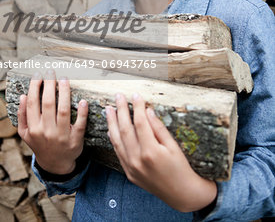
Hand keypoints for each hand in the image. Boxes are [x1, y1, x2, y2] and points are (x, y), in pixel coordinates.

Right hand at [18, 70, 87, 174]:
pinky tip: (82, 101)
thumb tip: (23, 96)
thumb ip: (22, 115)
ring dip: (65, 93)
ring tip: (64, 79)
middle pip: (48, 103)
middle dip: (49, 84)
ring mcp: (62, 136)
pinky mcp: (76, 139)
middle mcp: (47, 131)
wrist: (55, 164)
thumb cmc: (40, 143)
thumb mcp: (25, 133)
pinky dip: (82, 112)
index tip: (38, 74)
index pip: (33, 103)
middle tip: (51, 71)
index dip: (35, 87)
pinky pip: (80, 124)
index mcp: (33, 128)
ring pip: (64, 110)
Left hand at [106, 92, 216, 212]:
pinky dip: (113, 139)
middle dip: (121, 110)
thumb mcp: (173, 145)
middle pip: (125, 129)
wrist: (181, 194)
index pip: (140, 122)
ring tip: (109, 108)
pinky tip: (111, 128)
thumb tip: (147, 111)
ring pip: (116, 140)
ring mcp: (131, 168)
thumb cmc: (181, 167)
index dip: (137, 106)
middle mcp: (137, 160)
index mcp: (151, 151)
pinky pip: (117, 152)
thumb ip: (158, 127)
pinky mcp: (129, 173)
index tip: (136, 95)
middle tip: (118, 96)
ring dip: (111, 122)